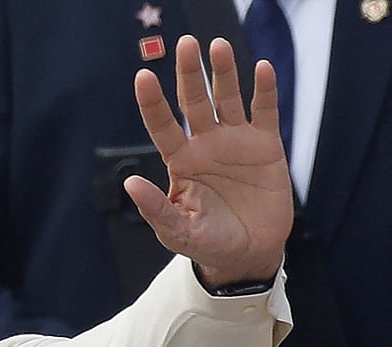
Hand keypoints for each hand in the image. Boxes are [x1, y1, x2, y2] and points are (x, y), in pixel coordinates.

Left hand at [130, 35, 293, 287]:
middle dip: (189, 73)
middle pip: (194, 102)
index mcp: (180, 161)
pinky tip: (261, 68)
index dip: (153, 102)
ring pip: (227, 99)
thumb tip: (130, 183)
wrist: (249, 254)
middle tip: (186, 45)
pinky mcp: (265, 146)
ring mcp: (235, 141)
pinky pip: (264, 111)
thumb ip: (156, 208)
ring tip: (218, 46)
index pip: (162, 125)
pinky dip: (264, 90)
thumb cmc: (207, 242)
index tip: (143, 76)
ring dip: (224, 73)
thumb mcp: (177, 231)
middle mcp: (204, 144)